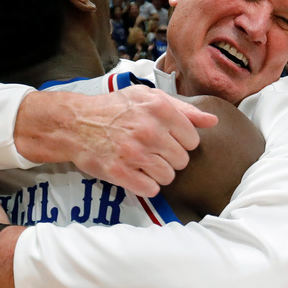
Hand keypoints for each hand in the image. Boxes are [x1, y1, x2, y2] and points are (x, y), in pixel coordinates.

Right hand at [17, 87, 217, 197]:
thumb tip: (212, 121)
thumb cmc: (114, 109)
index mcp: (159, 109)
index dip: (182, 142)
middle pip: (182, 160)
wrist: (76, 124)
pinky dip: (146, 185)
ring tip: (145, 163)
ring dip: (159, 174)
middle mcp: (150, 131)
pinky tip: (137, 174)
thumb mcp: (148, 98)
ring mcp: (135, 153)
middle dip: (170, 159)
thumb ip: (183, 109)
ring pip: (169, 177)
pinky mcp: (121, 172)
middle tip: (154, 152)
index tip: (168, 140)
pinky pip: (151, 189)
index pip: (192, 139)